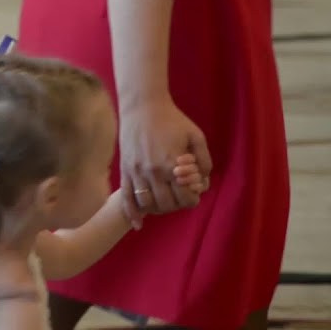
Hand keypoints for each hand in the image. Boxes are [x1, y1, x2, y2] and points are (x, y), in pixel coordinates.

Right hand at [119, 98, 211, 214]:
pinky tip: (138, 223)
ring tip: (164, 201)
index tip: (192, 192)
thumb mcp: (196, 136)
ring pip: (148, 204)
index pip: (185, 198)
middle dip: (176, 204)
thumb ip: (204, 160)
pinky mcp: (125, 170)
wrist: (142, 106)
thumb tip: (203, 181)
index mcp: (172, 164)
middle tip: (179, 196)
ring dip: (158, 208)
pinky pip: (126, 197)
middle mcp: (153, 172)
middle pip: (167, 204)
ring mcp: (136, 172)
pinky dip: (132, 213)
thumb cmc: (172, 120)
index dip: (192, 198)